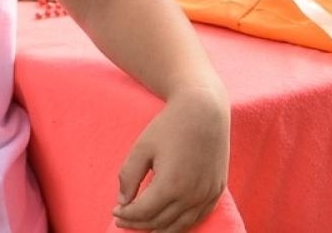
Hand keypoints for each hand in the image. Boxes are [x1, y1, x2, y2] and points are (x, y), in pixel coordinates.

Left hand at [112, 87, 229, 231]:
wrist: (204, 111)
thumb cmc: (170, 126)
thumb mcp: (141, 148)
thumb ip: (128, 177)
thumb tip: (122, 201)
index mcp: (171, 185)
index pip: (143, 212)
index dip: (126, 215)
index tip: (115, 211)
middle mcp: (192, 196)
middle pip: (160, 222)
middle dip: (138, 224)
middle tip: (122, 220)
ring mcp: (207, 195)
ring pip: (179, 225)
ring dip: (158, 229)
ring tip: (141, 224)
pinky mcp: (216, 191)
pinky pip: (197, 217)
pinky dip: (180, 224)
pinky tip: (167, 221)